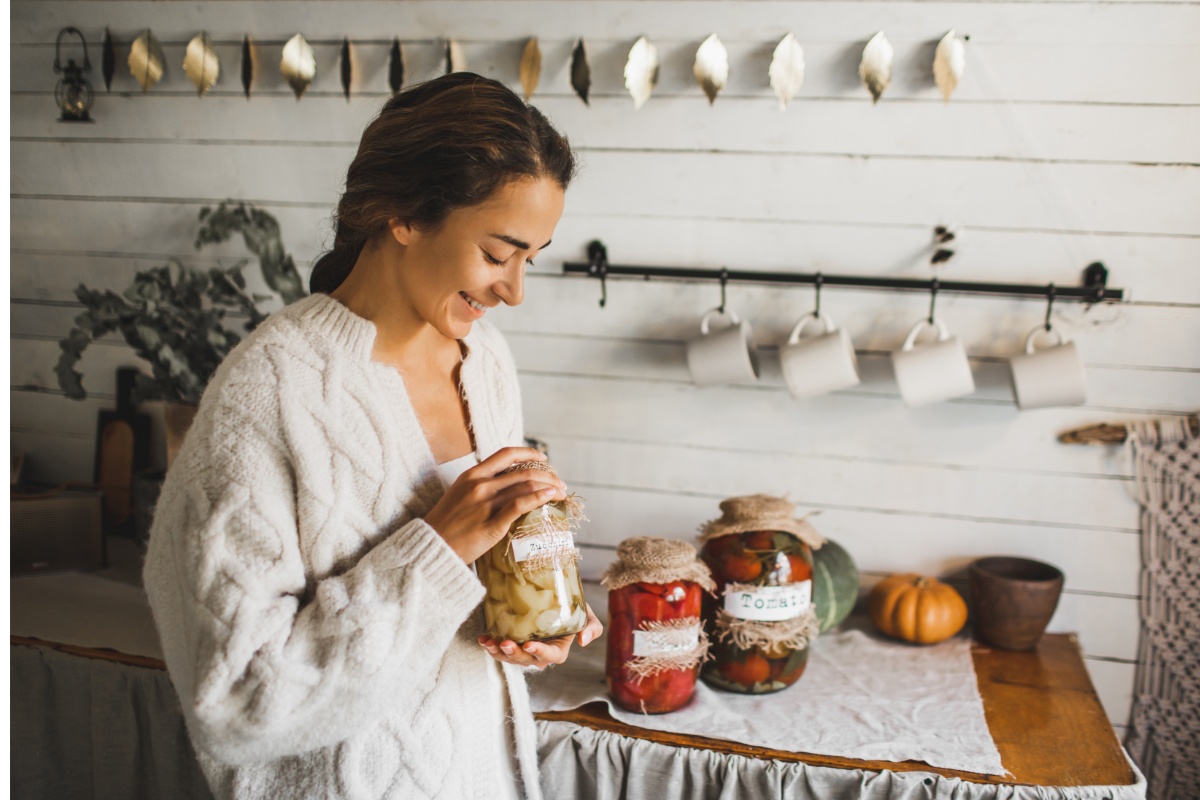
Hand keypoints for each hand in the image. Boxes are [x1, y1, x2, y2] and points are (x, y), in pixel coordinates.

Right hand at [423, 446, 566, 564]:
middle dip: (547, 476)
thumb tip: (506, 485)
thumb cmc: (445, 524)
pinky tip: (550, 498)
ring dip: (549, 487)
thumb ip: (480, 486)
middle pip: (523, 472)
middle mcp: (480, 485)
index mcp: (471, 475)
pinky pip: (520, 505)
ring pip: (525, 486)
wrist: (431, 547)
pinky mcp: (492, 523)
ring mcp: (485, 503)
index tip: (543, 458)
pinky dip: (539, 498)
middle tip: (559, 483)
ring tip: (560, 493)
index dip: (528, 453)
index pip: (506, 454)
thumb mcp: (459, 494)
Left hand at [478, 604, 603, 669]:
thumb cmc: (570, 607)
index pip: (551, 657)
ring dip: (499, 653)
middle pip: (527, 659)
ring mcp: (524, 650)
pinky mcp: (511, 642)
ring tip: (490, 642)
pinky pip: (500, 650)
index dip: (540, 653)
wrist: (552, 597)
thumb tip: (584, 641)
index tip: (530, 644)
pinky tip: (483, 639)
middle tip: (505, 644)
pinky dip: (490, 646)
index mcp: (558, 650)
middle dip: (515, 654)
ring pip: (511, 657)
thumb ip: (591, 626)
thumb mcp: (586, 613)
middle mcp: (540, 653)